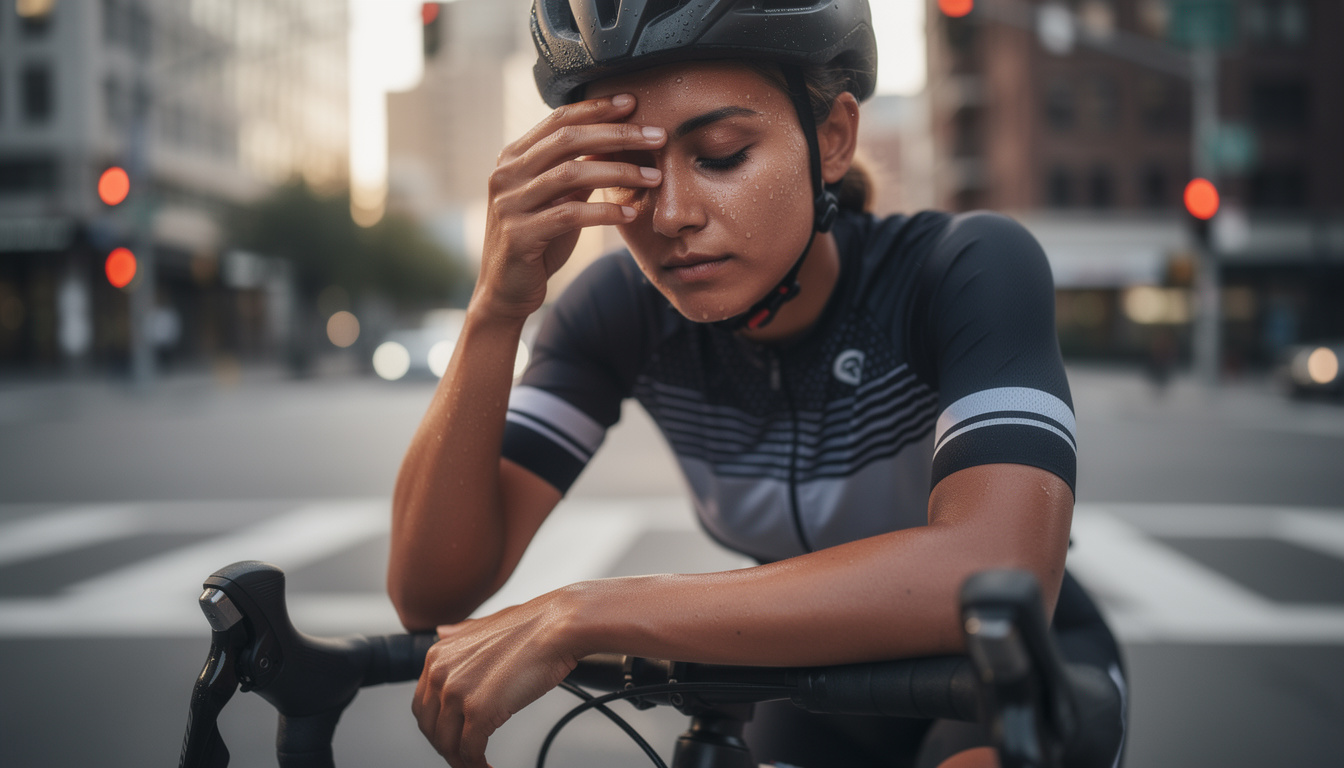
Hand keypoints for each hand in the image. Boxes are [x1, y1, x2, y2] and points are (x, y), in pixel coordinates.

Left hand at [412, 593, 580, 767]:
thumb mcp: (485, 624)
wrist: (557, 627)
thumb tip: (442, 632)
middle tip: (463, 756)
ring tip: (477, 765)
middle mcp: (441, 673)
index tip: (450, 736)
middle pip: (430, 728)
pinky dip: (476, 766)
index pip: (423, 705)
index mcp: (438, 655)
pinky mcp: (479, 711)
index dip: (436, 727)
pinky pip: (470, 751)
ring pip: (448, 744)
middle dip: (446, 746)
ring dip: (461, 761)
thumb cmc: (532, 626)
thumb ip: (460, 633)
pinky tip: (487, 767)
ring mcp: (457, 693)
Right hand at [477, 93, 665, 318]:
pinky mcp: (519, 235)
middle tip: (658, 135)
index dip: (597, 108)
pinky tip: (630, 213)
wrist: (505, 290)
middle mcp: (506, 174)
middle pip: (568, 140)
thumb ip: (575, 170)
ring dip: (619, 171)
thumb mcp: (557, 199)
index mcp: (513, 157)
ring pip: (571, 173)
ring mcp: (510, 204)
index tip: (634, 103)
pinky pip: (570, 215)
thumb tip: (615, 140)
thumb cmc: (537, 241)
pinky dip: (605, 211)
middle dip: (618, 134)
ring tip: (654, 176)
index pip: (559, 120)